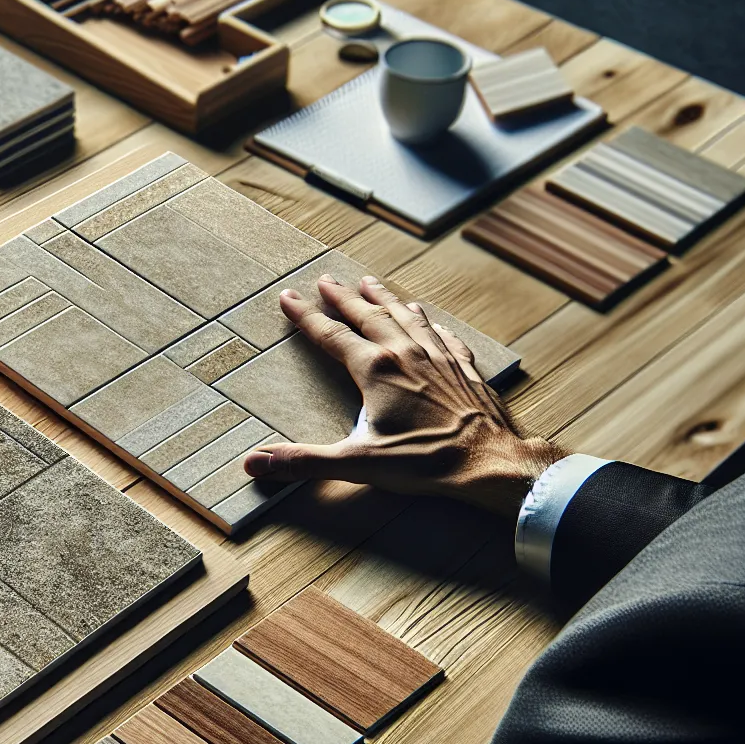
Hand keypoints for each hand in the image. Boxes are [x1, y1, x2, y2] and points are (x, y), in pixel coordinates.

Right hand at [243, 274, 563, 517]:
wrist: (490, 463)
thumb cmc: (425, 463)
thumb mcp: (357, 463)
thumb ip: (304, 461)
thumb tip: (254, 464)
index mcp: (376, 370)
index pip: (331, 335)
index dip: (306, 316)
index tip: (288, 297)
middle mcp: (406, 353)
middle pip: (368, 315)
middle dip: (344, 297)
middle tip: (327, 279)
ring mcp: (438, 358)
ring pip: (406, 317)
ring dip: (386, 299)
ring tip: (372, 283)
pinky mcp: (463, 369)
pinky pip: (442, 335)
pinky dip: (430, 323)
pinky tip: (428, 318)